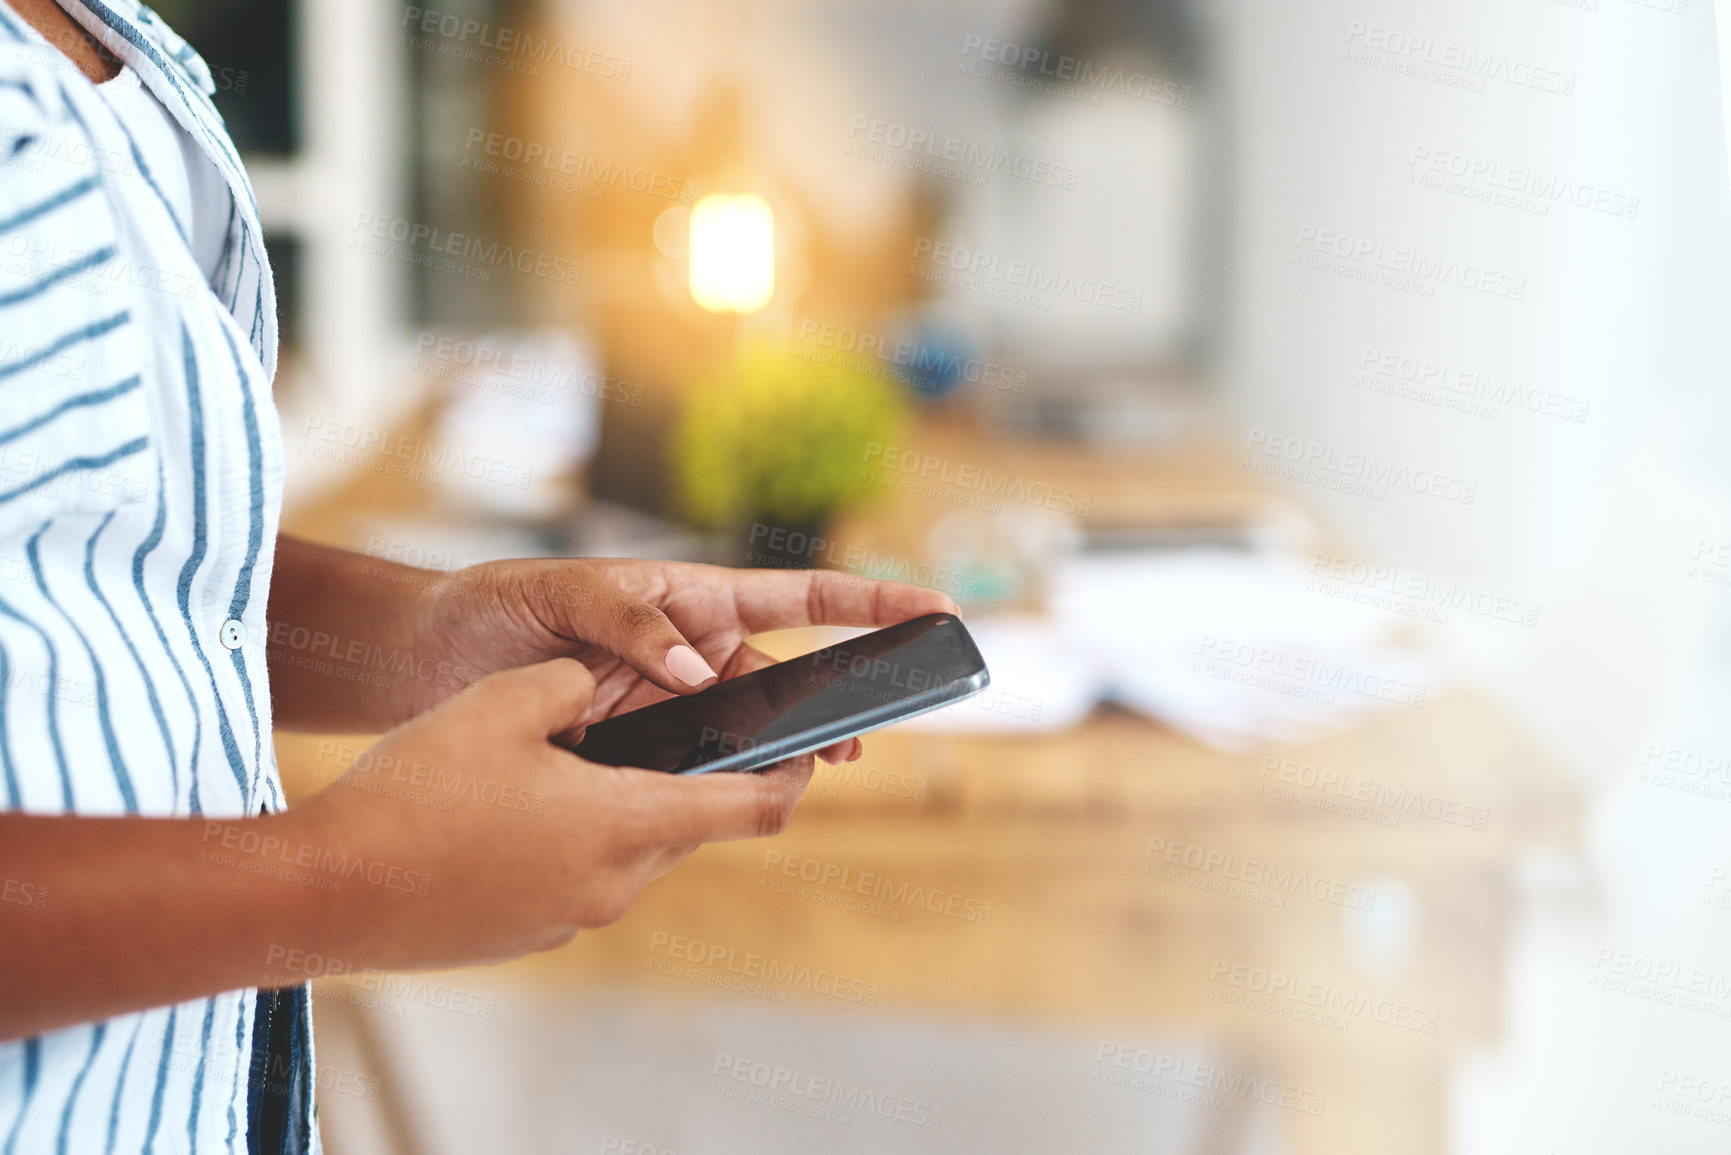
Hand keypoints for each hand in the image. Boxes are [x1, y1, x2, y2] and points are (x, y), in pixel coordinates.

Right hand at [290, 659, 816, 970]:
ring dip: (627, 806)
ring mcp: (573, 918)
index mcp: (630, 824)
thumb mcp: (507, 702)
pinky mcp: (531, 934)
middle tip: (665, 726)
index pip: (754, 808)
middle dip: (691, 777)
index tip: (809, 750)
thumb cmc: (418, 792)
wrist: (327, 893)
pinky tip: (519, 806)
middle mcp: (618, 883)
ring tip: (574, 758)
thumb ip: (576, 682)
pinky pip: (583, 878)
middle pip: (692, 826)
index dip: (793, 775)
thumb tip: (597, 685)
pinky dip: (578, 838)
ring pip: (634, 851)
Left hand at [399, 559, 958, 761]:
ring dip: (774, 756)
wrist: (423, 661)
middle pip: (785, 679)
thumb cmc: (493, 605)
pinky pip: (690, 771)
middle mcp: (692, 653)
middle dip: (829, 707)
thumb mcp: (559, 592)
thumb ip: (629, 620)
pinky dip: (710, 788)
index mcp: (690, 597)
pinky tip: (722, 803)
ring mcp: (669, 707)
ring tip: (800, 781)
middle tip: (853, 744)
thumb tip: (694, 669)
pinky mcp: (636, 752)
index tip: (935, 607)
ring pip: (745, 735)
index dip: (868, 603)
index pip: (796, 598)